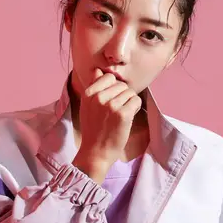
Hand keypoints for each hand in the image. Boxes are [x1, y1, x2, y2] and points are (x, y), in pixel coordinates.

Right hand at [72, 68, 141, 182]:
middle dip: (122, 95)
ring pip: (130, 92)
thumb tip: (97, 70)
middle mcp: (99, 97)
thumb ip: (93, 86)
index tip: (111, 100)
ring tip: (121, 114)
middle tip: (116, 110)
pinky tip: (127, 117)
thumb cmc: (93, 129)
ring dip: (129, 102)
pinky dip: (135, 108)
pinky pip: (136, 100)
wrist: (96, 151)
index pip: (109, 77)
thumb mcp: (87, 105)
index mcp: (89, 93)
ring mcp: (111, 105)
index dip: (113, 87)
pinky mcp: (123, 114)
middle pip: (121, 84)